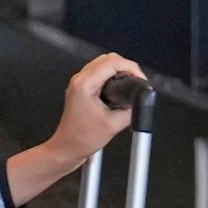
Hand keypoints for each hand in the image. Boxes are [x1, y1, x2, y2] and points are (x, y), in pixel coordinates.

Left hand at [4, 55, 148, 207]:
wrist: (67, 148)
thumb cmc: (81, 139)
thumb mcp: (114, 125)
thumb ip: (130, 109)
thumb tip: (139, 100)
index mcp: (85, 85)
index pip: (112, 63)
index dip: (131, 67)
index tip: (140, 78)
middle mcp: (79, 80)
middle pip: (108, 58)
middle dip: (126, 66)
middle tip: (137, 79)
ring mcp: (78, 83)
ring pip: (103, 63)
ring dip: (119, 69)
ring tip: (130, 81)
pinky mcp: (81, 88)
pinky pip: (99, 72)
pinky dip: (112, 74)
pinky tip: (119, 85)